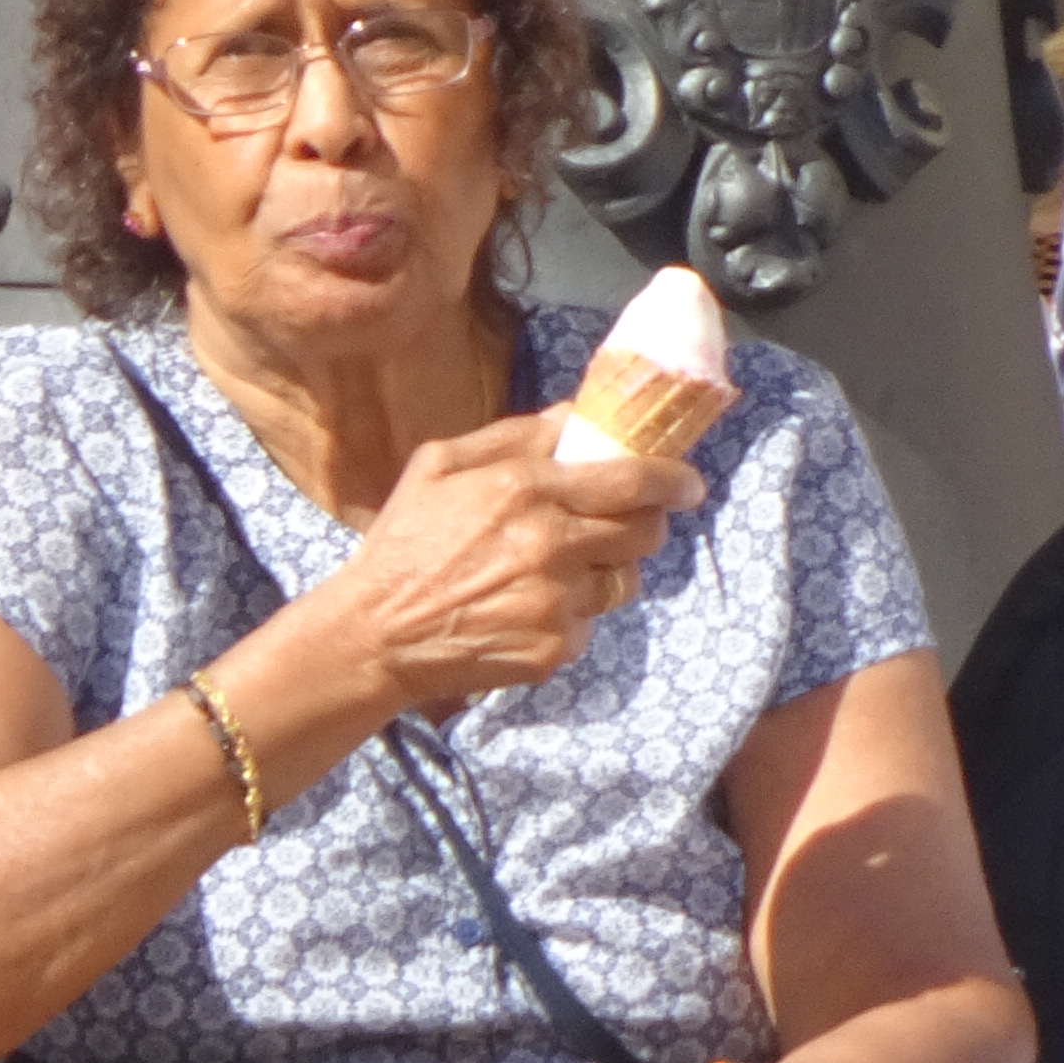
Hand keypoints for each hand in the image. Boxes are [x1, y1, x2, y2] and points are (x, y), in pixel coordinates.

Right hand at [328, 416, 696, 714]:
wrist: (376, 634)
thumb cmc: (404, 542)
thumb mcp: (441, 464)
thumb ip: (515, 435)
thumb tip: (577, 414)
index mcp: (525, 489)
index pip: (631, 480)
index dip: (673, 479)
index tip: (688, 483)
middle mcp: (550, 544)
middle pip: (643, 532)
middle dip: (646, 525)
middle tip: (625, 525)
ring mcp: (557, 601)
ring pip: (622, 581)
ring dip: (606, 572)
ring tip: (559, 571)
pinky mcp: (556, 648)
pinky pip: (590, 624)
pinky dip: (572, 616)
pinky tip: (528, 609)